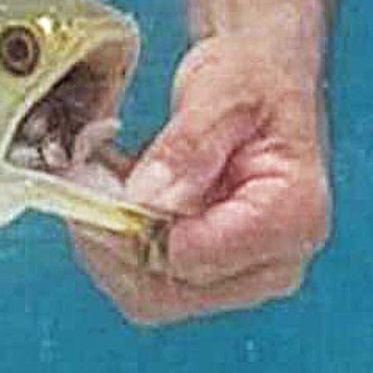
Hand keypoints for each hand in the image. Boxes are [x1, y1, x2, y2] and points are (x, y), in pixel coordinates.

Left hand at [72, 35, 329, 323]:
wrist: (260, 80)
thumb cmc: (253, 78)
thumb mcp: (222, 91)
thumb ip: (187, 146)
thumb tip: (147, 199)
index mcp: (291, 219)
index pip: (191, 257)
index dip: (131, 226)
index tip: (93, 182)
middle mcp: (271, 264)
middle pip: (163, 291)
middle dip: (109, 237)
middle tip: (81, 179)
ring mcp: (238, 275)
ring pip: (143, 294)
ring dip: (103, 240)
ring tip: (92, 179)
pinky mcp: (205, 272)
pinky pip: (140, 279)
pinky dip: (109, 241)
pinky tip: (104, 192)